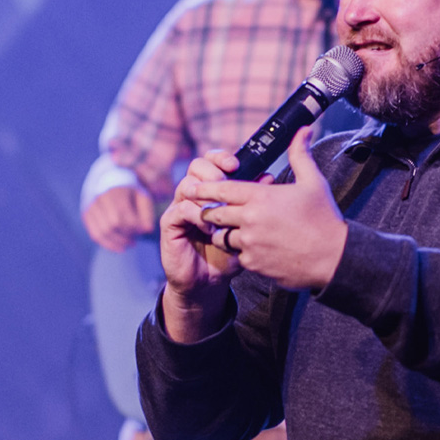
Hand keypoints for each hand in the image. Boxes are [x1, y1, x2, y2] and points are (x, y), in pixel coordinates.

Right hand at [82, 186, 155, 251]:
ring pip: (101, 232)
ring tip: (129, 244)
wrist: (111, 178)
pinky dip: (107, 244)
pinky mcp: (86, 214)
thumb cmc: (131, 191)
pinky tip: (119, 247)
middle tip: (135, 240)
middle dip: (125, 236)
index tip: (142, 230)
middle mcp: (99, 198)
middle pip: (111, 225)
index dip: (134, 228)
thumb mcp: (143, 197)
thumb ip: (147, 213)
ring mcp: (90, 206)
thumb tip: (147, 230)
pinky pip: (94, 234)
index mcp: (115, 191)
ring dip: (117, 242)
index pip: (122, 216)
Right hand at [158, 151, 244, 341]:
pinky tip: (210, 229)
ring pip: (187, 185)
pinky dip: (197, 216)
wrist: (207, 282)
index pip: (212, 161)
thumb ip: (254, 203)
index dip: (221, 157)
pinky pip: (181, 209)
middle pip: (196, 165)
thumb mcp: (245, 228)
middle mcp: (194, 194)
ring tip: (221, 209)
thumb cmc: (227, 253)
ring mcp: (180, 207)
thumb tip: (269, 178)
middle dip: (213, 171)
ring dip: (206, 195)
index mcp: (211, 190)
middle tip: (226, 184)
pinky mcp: (170, 224)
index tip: (236, 165)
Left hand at [197, 128, 347, 291]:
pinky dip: (241, 253)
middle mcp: (250, 220)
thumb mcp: (313, 182)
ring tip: (235, 231)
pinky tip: (254, 249)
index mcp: (260, 197)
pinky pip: (237, 257)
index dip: (204, 188)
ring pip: (221, 237)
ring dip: (224, 233)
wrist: (333, 258)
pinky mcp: (253, 264)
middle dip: (210, 212)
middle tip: (209, 211)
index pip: (220, 189)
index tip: (192, 187)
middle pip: (213, 214)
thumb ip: (300, 154)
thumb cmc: (324, 218)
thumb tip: (303, 130)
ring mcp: (249, 244)